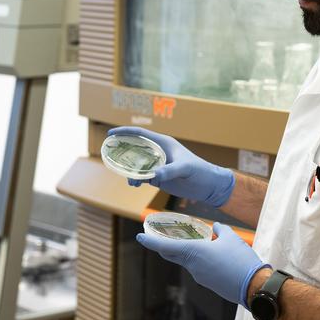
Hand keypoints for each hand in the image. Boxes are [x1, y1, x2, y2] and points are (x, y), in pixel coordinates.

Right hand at [108, 126, 233, 207]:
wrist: (208, 186)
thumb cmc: (200, 171)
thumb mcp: (186, 168)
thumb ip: (170, 170)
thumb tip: (153, 175)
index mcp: (163, 143)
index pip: (140, 134)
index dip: (124, 132)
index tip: (110, 134)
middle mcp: (158, 152)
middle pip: (135, 149)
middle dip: (123, 154)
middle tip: (112, 159)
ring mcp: (157, 165)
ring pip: (136, 165)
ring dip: (130, 172)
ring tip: (132, 182)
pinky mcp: (158, 177)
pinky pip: (142, 176)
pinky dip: (136, 180)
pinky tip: (135, 185)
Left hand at [137, 223, 268, 306]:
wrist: (254, 287)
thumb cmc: (240, 260)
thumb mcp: (231, 238)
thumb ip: (220, 230)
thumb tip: (215, 228)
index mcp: (193, 252)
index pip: (165, 246)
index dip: (150, 242)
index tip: (139, 237)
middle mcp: (192, 266)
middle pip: (172, 254)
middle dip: (165, 246)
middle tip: (159, 237)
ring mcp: (199, 277)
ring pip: (187, 261)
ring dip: (188, 252)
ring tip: (198, 241)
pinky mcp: (209, 284)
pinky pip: (199, 268)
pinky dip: (199, 260)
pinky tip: (212, 254)